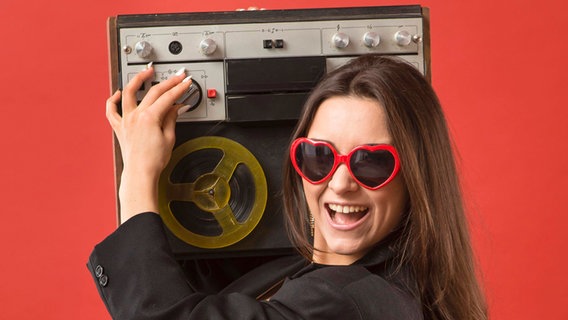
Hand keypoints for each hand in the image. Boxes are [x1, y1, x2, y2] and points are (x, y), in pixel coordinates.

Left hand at [106, 65, 191, 222]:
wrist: (140, 174)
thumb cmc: (153, 161)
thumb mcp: (169, 138)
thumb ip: (172, 118)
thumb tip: (176, 107)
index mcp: (150, 117)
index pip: (168, 97)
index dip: (179, 88)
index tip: (186, 82)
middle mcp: (136, 115)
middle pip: (153, 91)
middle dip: (168, 82)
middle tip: (177, 77)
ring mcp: (126, 120)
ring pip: (129, 92)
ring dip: (138, 79)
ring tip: (147, 71)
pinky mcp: (120, 127)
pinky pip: (111, 110)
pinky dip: (113, 99)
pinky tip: (118, 93)